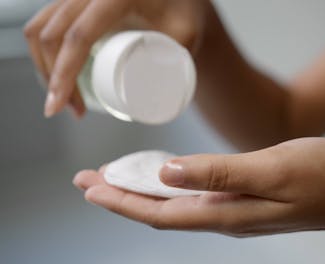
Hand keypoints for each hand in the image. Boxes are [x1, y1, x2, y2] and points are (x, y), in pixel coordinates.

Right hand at [24, 0, 209, 117]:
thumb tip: (155, 98)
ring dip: (44, 67)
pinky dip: (43, 51)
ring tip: (66, 100)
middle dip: (54, 79)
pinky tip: (53, 75)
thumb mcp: (188, 34)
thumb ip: (175, 60)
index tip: (61, 106)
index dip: (64, 74)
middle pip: (53, 34)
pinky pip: (45, 21)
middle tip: (74, 111)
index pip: (79, 35)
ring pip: (41, 27)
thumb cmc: (186, 12)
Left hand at [74, 138, 324, 236]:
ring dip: (146, 192)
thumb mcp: (272, 169)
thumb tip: (168, 174)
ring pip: (179, 205)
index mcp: (229, 212)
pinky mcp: (251, 198)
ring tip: (118, 178)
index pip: (161, 213)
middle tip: (91, 180)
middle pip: (164, 212)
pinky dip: (176, 186)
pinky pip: (201, 196)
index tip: (91, 187)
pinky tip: (169, 176)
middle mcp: (228, 216)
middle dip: (123, 197)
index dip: (122, 201)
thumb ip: (219, 173)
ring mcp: (240, 209)